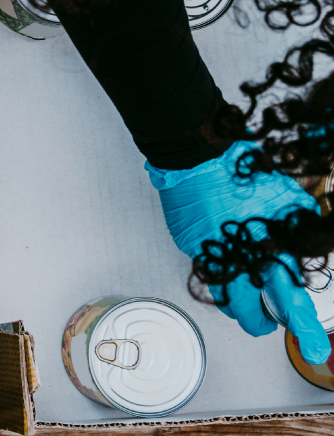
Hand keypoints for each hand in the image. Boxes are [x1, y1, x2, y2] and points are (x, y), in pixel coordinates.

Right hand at [147, 140, 330, 363]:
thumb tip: (305, 242)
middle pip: (249, 314)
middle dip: (261, 322)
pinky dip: (223, 272)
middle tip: (269, 321)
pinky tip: (229, 258)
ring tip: (250, 295)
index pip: (288, 299)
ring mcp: (211, 257)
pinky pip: (211, 272)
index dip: (301, 327)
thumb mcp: (286, 197)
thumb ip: (299, 224)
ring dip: (239, 302)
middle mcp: (237, 260)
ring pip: (226, 298)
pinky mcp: (192, 249)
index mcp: (266, 250)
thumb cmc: (241, 171)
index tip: (315, 347)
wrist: (196, 158)